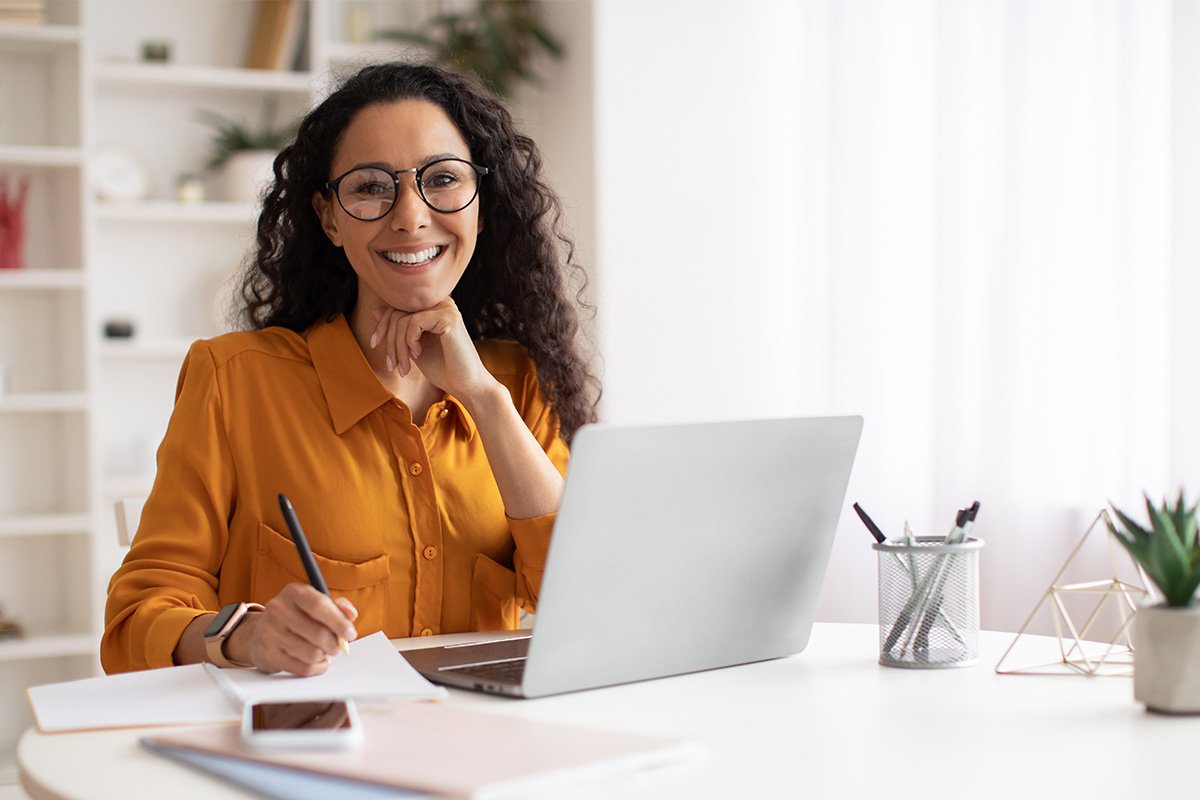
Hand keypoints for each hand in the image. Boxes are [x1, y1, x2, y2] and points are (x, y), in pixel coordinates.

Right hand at [230, 584, 357, 675]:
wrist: (259, 632)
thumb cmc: (296, 616)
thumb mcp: (315, 603)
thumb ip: (337, 606)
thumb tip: (351, 615)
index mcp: (293, 593)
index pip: (319, 605)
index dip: (339, 621)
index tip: (350, 633)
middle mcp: (278, 610)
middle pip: (317, 633)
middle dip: (334, 643)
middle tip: (337, 645)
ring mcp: (270, 633)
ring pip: (311, 653)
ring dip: (325, 655)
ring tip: (324, 651)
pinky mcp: (268, 655)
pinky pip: (302, 668)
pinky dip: (316, 667)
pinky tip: (317, 661)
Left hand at [369, 299, 495, 398]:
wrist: (466, 385)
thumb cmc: (443, 368)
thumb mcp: (413, 347)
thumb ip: (399, 329)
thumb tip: (376, 309)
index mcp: (433, 307)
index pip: (397, 306)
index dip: (382, 325)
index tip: (376, 344)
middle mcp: (440, 302)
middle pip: (397, 311)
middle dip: (389, 341)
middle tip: (392, 365)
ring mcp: (445, 307)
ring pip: (403, 319)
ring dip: (398, 348)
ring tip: (403, 368)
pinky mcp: (448, 317)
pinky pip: (413, 323)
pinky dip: (409, 342)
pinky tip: (418, 354)